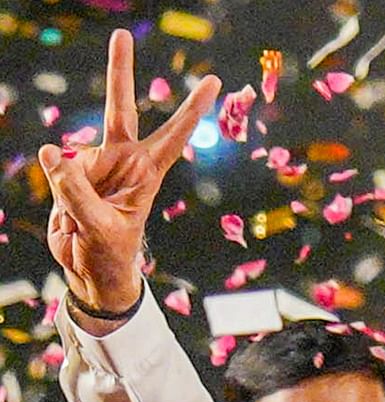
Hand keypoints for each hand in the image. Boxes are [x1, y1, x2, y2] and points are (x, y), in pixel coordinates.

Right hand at [39, 30, 220, 316]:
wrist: (91, 269)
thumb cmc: (108, 252)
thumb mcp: (97, 226)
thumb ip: (75, 190)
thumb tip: (55, 151)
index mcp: (147, 172)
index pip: (175, 134)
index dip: (192, 109)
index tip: (213, 80)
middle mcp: (124, 160)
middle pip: (120, 109)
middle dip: (118, 71)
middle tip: (120, 34)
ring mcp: (96, 164)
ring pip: (72, 158)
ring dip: (70, 191)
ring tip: (82, 221)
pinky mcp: (71, 173)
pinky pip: (56, 172)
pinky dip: (58, 194)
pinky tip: (69, 215)